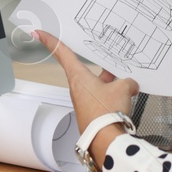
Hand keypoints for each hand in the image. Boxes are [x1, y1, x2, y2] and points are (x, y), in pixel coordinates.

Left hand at [35, 31, 139, 168]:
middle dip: (99, 64)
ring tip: (125, 81)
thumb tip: (132, 85)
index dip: (50, 41)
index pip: (62, 53)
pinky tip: (126, 95)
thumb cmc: (107, 113)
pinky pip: (102, 95)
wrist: (106, 139)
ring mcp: (84, 99)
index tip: (39, 32)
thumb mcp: (123, 88)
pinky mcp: (91, 110)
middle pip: (85, 67)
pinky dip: (113, 93)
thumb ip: (128, 82)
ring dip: (110, 81)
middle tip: (105, 57)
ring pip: (97, 82)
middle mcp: (78, 87)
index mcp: (79, 76)